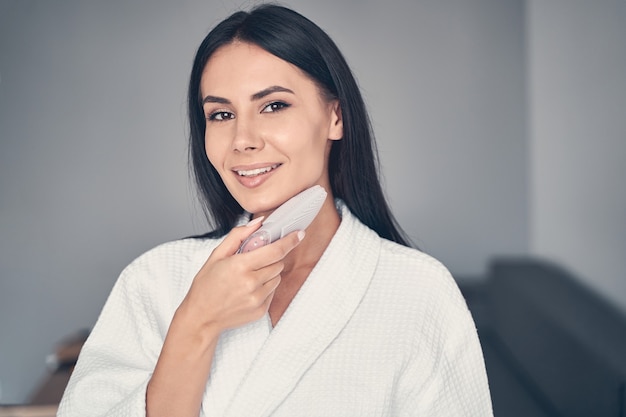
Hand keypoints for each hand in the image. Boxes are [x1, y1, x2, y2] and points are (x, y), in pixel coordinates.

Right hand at [179, 218, 303, 333]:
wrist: (201, 317)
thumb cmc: (206, 285)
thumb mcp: (216, 256)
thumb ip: (238, 236)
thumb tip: (259, 223)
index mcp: (240, 266)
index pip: (274, 251)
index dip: (289, 241)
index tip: (299, 234)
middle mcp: (251, 283)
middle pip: (278, 263)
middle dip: (271, 259)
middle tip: (255, 261)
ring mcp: (257, 299)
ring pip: (277, 278)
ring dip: (269, 273)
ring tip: (249, 277)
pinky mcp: (261, 311)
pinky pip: (273, 292)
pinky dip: (265, 288)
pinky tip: (248, 290)